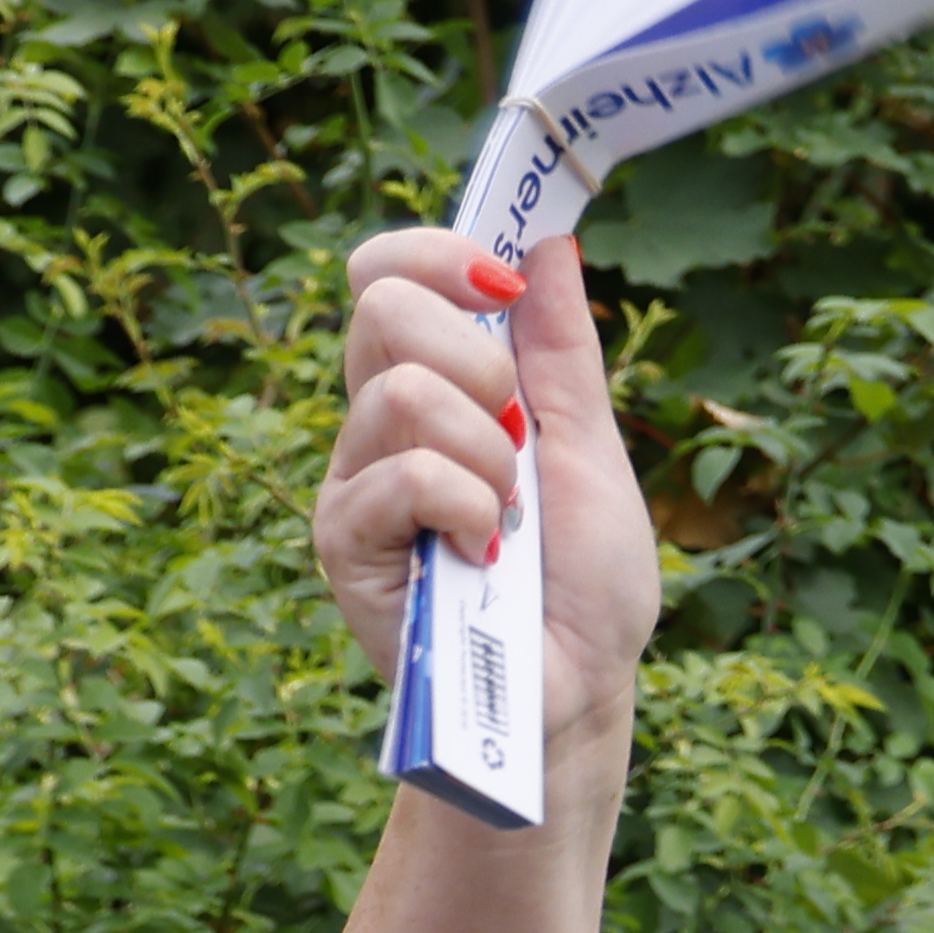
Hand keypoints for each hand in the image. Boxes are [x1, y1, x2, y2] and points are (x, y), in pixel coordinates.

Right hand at [314, 230, 660, 736]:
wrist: (578, 689)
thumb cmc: (586, 583)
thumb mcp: (591, 450)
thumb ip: (563, 353)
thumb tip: (546, 243)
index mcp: (437, 385)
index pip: (388, 275)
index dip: (435, 254)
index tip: (502, 284)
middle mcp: (381, 422)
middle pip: (381, 305)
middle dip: (477, 361)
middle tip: (518, 436)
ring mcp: (355, 479)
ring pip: (400, 392)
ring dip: (486, 456)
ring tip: (507, 519)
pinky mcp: (342, 542)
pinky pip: (402, 478)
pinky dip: (467, 509)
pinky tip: (480, 554)